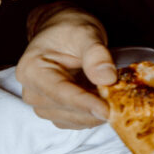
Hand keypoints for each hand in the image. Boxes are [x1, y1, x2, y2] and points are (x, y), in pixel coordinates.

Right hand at [16, 6, 116, 127]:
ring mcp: (42, 104)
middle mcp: (32, 91)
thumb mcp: (86, 33)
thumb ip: (96, 54)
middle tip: (121, 100)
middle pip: (66, 110)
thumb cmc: (70, 30)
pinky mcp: (56, 112)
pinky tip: (104, 100)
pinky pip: (77, 122)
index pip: (59, 92)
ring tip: (112, 95)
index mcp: (32, 69)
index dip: (84, 103)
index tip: (107, 110)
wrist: (63, 32)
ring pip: (73, 120)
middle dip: (94, 108)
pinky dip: (93, 115)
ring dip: (95, 113)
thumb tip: (106, 78)